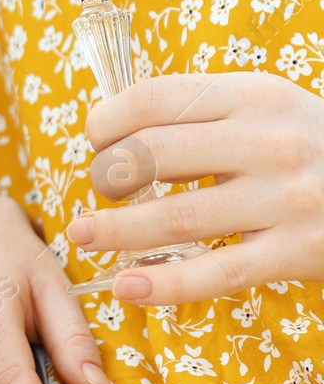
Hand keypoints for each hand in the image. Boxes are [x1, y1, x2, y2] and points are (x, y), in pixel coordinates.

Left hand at [70, 71, 323, 303]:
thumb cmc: (311, 145)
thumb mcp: (266, 106)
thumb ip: (201, 112)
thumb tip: (113, 132)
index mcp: (252, 95)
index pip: (155, 98)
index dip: (107, 120)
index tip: (95, 139)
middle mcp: (268, 142)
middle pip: (153, 155)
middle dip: (108, 175)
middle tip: (99, 190)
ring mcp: (285, 200)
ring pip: (176, 217)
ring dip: (117, 231)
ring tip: (83, 236)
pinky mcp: (299, 253)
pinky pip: (217, 273)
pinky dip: (165, 284)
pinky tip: (128, 288)